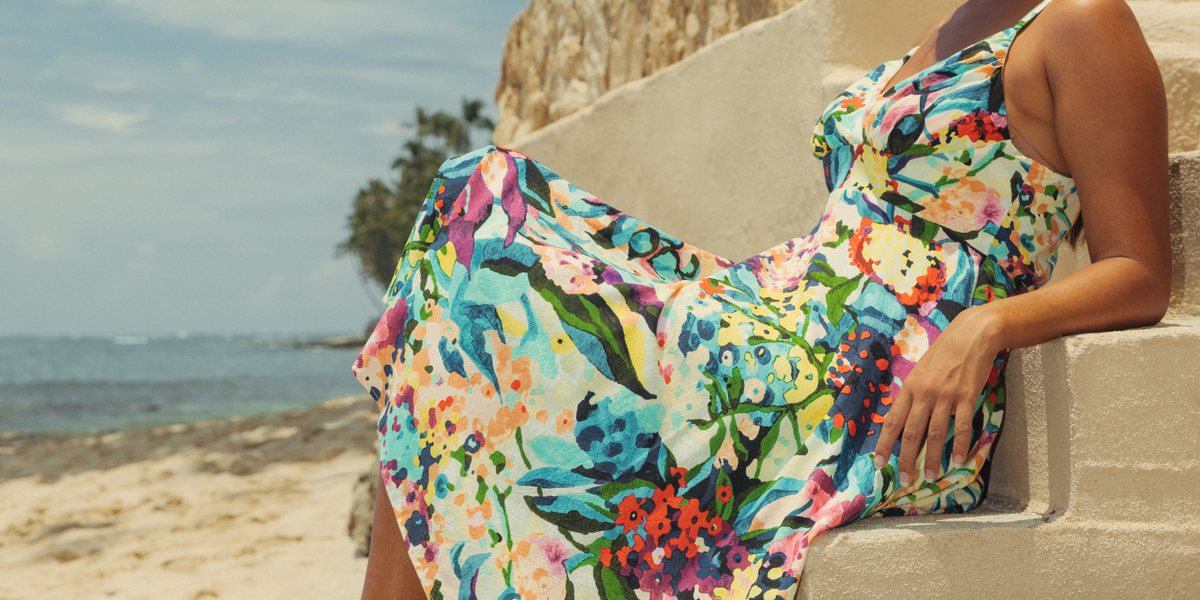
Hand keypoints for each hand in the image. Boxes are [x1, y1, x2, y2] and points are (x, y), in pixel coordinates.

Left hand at [871, 305, 1003, 487]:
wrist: (971, 334)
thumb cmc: (944, 353)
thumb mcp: (920, 371)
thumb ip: (913, 394)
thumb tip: (905, 417)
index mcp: (909, 388)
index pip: (892, 421)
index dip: (884, 444)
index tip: (879, 463)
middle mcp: (924, 393)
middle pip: (911, 432)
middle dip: (906, 459)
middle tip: (904, 479)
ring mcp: (945, 395)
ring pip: (935, 433)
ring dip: (932, 458)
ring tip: (930, 476)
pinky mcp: (966, 396)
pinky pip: (961, 426)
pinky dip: (960, 444)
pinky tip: (959, 459)